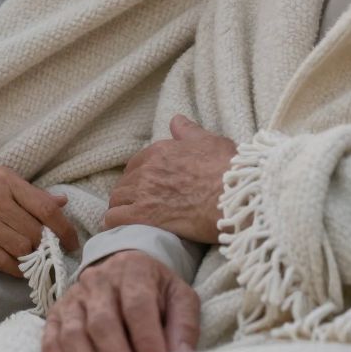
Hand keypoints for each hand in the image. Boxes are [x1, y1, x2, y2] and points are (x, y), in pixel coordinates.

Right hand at [0, 160, 78, 274]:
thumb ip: (27, 192)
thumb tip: (61, 203)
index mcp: (5, 179)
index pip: (47, 209)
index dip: (65, 230)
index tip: (72, 242)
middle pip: (35, 233)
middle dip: (47, 248)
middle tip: (51, 255)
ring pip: (20, 249)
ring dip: (31, 259)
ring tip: (34, 262)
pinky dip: (13, 269)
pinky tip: (18, 270)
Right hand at [41, 250, 198, 351]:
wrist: (124, 269)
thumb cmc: (156, 289)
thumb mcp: (179, 296)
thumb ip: (183, 326)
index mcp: (133, 270)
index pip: (137, 307)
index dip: (146, 340)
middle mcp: (98, 280)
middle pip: (103, 323)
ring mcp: (74, 297)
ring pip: (74, 334)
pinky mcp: (56, 314)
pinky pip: (51, 341)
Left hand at [104, 116, 237, 242]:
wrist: (236, 198)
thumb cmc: (228, 169)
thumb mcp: (210, 142)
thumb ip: (189, 131)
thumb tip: (176, 121)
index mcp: (160, 151)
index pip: (136, 163)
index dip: (140, 176)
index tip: (147, 187)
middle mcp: (147, 170)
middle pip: (125, 182)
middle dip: (129, 193)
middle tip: (140, 206)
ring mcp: (144, 193)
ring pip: (116, 200)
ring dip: (121, 208)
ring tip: (130, 219)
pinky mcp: (145, 217)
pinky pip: (114, 219)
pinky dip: (114, 224)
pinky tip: (121, 230)